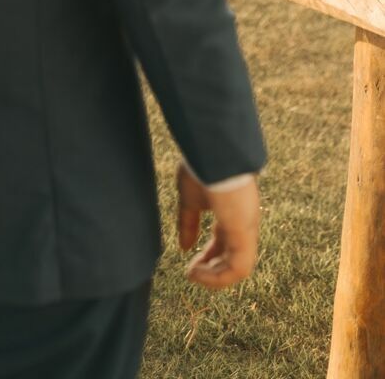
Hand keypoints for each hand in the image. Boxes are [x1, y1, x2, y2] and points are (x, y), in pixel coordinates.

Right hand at [177, 164, 259, 288]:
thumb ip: (188, 224)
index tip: (190, 264)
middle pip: (232, 258)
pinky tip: (198, 272)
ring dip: (215, 278)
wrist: (213, 153)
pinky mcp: (244, 233)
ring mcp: (246, 230)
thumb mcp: (190, 200)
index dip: (208, 258)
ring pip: (238, 269)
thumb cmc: (202, 170)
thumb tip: (184, 247)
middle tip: (191, 273)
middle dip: (211, 270)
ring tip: (193, 275)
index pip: (224, 245)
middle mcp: (242, 225)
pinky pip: (238, 268)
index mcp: (232, 215)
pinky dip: (219, 277)